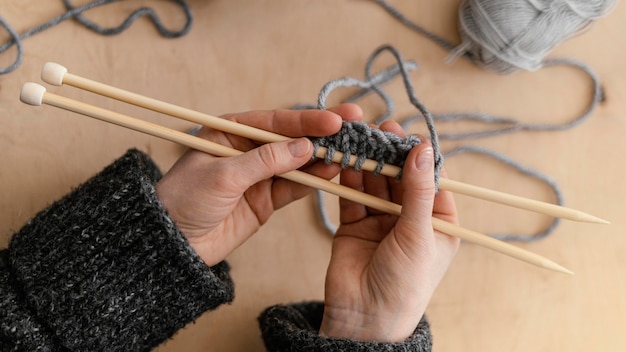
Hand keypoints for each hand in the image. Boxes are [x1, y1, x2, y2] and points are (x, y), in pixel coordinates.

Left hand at [157, 104, 362, 265]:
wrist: (173, 245)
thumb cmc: (185, 200)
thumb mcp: (223, 175)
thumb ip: (266, 161)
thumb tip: (305, 147)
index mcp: (231, 131)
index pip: (275, 121)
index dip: (306, 120)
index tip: (335, 120)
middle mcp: (249, 149)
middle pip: (292, 138)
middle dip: (323, 134)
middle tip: (356, 125)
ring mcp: (260, 175)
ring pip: (299, 163)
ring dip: (323, 158)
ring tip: (350, 153)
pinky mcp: (267, 199)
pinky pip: (295, 186)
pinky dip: (313, 181)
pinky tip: (332, 172)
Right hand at [319, 120, 459, 341]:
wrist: (365, 319)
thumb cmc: (405, 284)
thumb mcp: (419, 234)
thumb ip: (418, 191)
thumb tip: (423, 149)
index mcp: (438, 223)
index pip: (432, 180)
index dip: (420, 157)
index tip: (409, 135)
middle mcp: (410, 219)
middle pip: (401, 177)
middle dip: (390, 154)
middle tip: (380, 129)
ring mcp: (381, 221)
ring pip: (375, 182)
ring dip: (368, 162)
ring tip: (360, 139)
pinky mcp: (355, 225)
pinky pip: (352, 195)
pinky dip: (348, 178)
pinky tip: (345, 160)